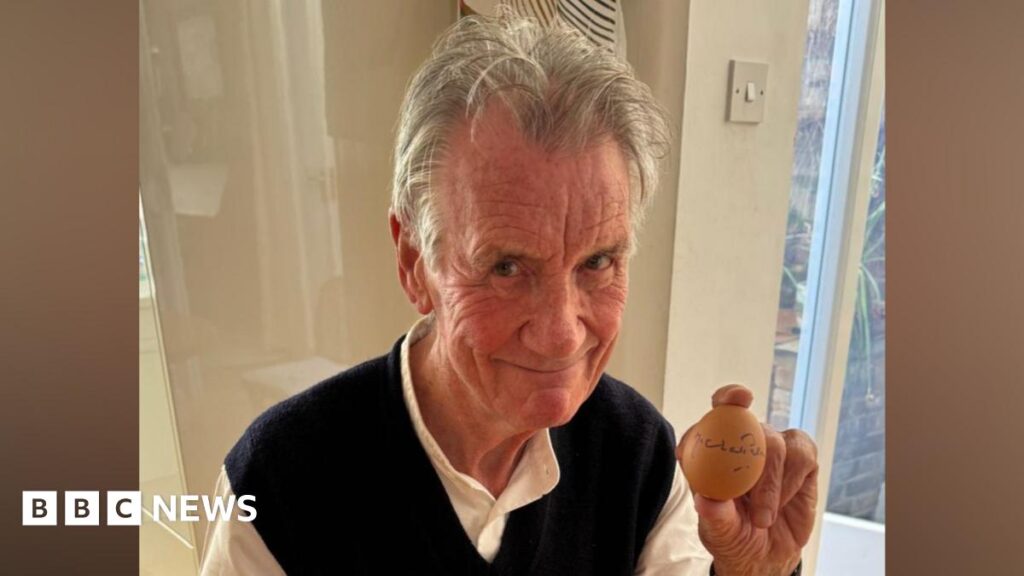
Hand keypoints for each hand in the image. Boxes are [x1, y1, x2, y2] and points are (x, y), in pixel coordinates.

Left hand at [677, 384, 818, 575]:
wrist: (767, 554)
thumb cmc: (734, 535)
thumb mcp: (719, 532)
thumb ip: (714, 515)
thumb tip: (705, 500)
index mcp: (714, 449)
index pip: (718, 413)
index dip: (727, 398)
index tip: (737, 400)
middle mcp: (743, 440)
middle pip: (749, 422)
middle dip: (752, 443)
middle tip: (753, 472)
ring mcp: (773, 446)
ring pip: (776, 443)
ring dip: (770, 484)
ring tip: (763, 519)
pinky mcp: (801, 457)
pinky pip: (802, 455)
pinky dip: (793, 481)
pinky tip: (784, 501)